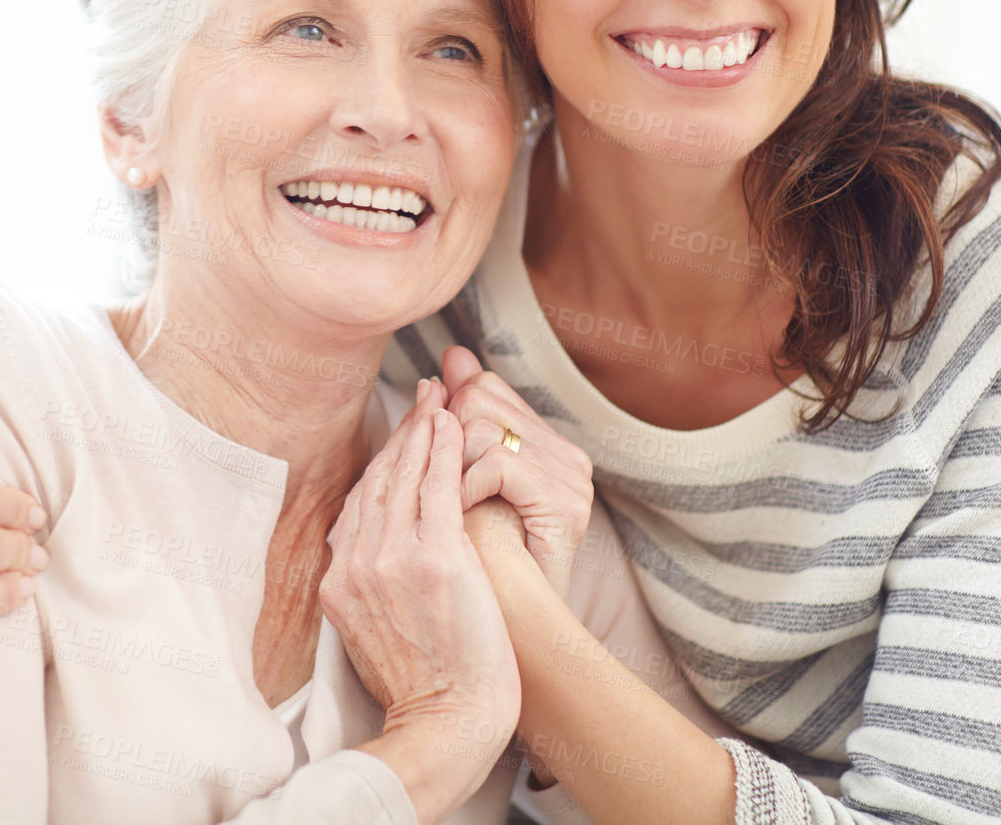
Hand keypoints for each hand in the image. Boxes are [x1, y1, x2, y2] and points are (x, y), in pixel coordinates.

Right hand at [320, 380, 519, 793]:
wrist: (449, 722)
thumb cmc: (426, 687)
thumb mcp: (372, 634)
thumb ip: (365, 590)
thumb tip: (368, 563)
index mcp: (337, 583)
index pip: (358, 504)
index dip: (381, 462)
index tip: (400, 434)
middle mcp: (355, 565)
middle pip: (377, 482)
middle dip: (401, 433)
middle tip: (422, 396)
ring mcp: (392, 560)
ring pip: (405, 477)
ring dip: (423, 429)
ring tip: (440, 397)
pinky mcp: (436, 559)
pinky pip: (437, 488)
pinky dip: (443, 449)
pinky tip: (452, 423)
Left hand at [442, 347, 593, 599]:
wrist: (499, 643)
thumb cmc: (472, 571)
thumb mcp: (457, 491)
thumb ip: (455, 428)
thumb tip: (451, 356)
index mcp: (544, 446)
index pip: (486, 390)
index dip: (446, 413)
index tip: (428, 435)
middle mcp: (566, 455)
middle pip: (483, 399)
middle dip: (445, 435)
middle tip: (439, 479)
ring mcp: (571, 478)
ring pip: (485, 426)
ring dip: (451, 463)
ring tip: (446, 503)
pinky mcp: (567, 503)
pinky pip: (497, 460)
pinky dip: (466, 486)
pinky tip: (456, 515)